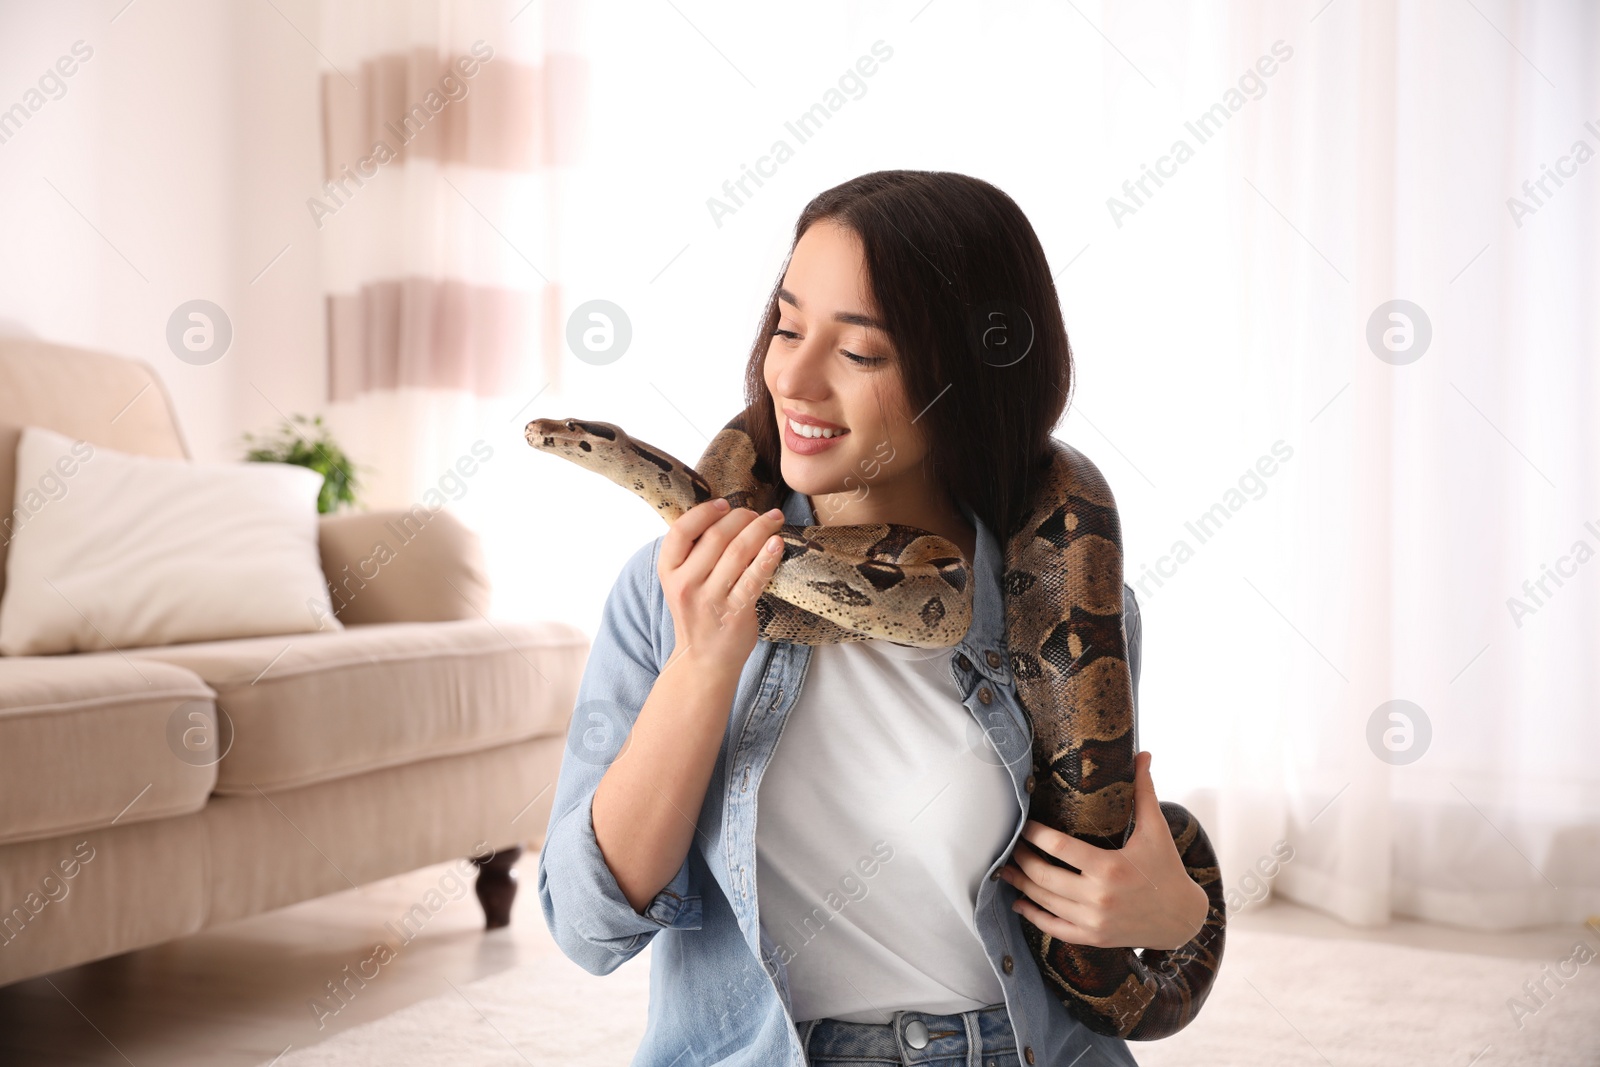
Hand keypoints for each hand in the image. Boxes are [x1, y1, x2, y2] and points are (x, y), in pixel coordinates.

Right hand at [658, 498, 785, 673]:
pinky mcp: (735, 613)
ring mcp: (710, 600)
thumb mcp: (683, 582)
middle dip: (741, 517)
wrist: (703, 660)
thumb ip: (694, 553)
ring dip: (760, 529)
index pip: (680, 531)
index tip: (724, 504)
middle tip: (758, 512)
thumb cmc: (698, 614)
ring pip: (737, 552)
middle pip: (716, 537)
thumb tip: (724, 514)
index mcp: (669, 572)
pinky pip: (754, 578)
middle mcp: (686, 584)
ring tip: (774, 520)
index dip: (704, 512)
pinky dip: (768, 557)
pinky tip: (777, 543)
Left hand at [996, 751, 1207, 951]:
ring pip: (1045, 901)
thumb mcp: (1157, 830)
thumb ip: (1144, 792)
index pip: (1059, 847)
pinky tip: (1020, 902)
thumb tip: (1143, 754)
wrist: (1182, 919)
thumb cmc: (1167, 869)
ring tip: (1005, 870)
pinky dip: (1033, 915)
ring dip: (1020, 885)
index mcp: (1110, 867)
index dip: (1035, 834)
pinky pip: (1054, 928)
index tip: (1023, 824)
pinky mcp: (1093, 938)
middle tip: (1009, 846)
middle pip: (1044, 876)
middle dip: (1021, 859)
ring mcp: (1094, 921)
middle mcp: (1099, 897)